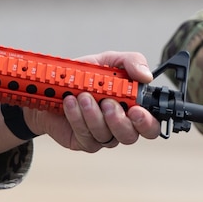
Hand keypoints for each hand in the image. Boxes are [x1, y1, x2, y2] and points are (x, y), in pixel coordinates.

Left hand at [22, 51, 163, 152]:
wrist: (51, 85)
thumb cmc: (85, 75)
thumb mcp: (109, 61)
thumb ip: (131, 62)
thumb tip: (146, 76)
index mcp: (133, 108)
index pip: (151, 125)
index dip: (147, 123)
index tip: (136, 110)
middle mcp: (120, 126)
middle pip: (130, 136)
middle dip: (118, 121)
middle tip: (107, 103)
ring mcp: (101, 136)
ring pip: (105, 136)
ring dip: (93, 115)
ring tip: (82, 96)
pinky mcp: (82, 141)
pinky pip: (84, 135)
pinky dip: (77, 117)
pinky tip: (70, 103)